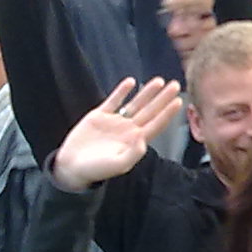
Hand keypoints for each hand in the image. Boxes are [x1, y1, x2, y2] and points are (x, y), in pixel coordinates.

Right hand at [51, 77, 182, 191]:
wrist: (72, 167)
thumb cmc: (97, 170)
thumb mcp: (117, 165)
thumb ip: (133, 154)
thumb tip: (144, 140)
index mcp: (135, 141)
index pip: (156, 124)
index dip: (167, 113)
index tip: (178, 101)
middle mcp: (128, 130)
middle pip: (150, 111)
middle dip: (162, 98)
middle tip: (175, 85)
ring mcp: (115, 121)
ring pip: (135, 104)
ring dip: (147, 93)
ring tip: (159, 81)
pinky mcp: (99, 116)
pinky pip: (113, 101)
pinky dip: (122, 91)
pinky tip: (131, 82)